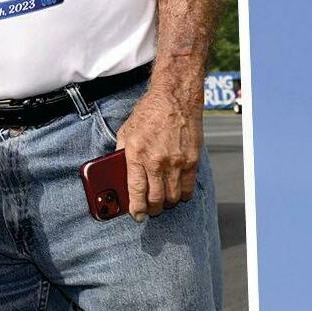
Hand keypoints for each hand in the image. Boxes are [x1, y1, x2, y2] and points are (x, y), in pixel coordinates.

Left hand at [110, 85, 202, 214]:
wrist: (175, 95)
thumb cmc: (149, 112)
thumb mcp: (126, 133)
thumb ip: (121, 155)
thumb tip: (119, 176)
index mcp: (137, 156)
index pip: (136, 193)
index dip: (136, 210)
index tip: (137, 215)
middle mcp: (157, 161)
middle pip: (156, 200)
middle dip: (152, 209)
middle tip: (150, 209)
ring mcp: (176, 161)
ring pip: (172, 197)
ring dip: (167, 204)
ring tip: (163, 201)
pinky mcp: (192, 159)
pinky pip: (188, 187)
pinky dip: (183, 195)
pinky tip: (178, 193)